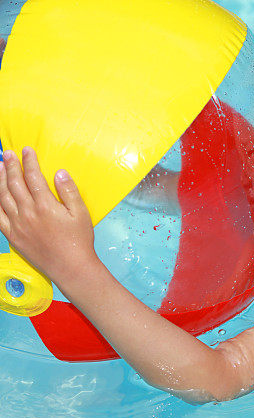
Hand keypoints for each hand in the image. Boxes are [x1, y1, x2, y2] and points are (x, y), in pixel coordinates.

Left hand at [0, 147, 95, 281]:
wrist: (70, 267)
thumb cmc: (79, 241)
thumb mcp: (81, 213)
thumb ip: (69, 191)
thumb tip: (59, 173)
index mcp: (46, 206)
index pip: (33, 177)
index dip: (29, 162)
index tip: (26, 150)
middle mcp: (28, 213)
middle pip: (14, 184)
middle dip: (10, 166)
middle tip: (7, 153)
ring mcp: (18, 225)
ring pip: (3, 197)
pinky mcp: (13, 236)